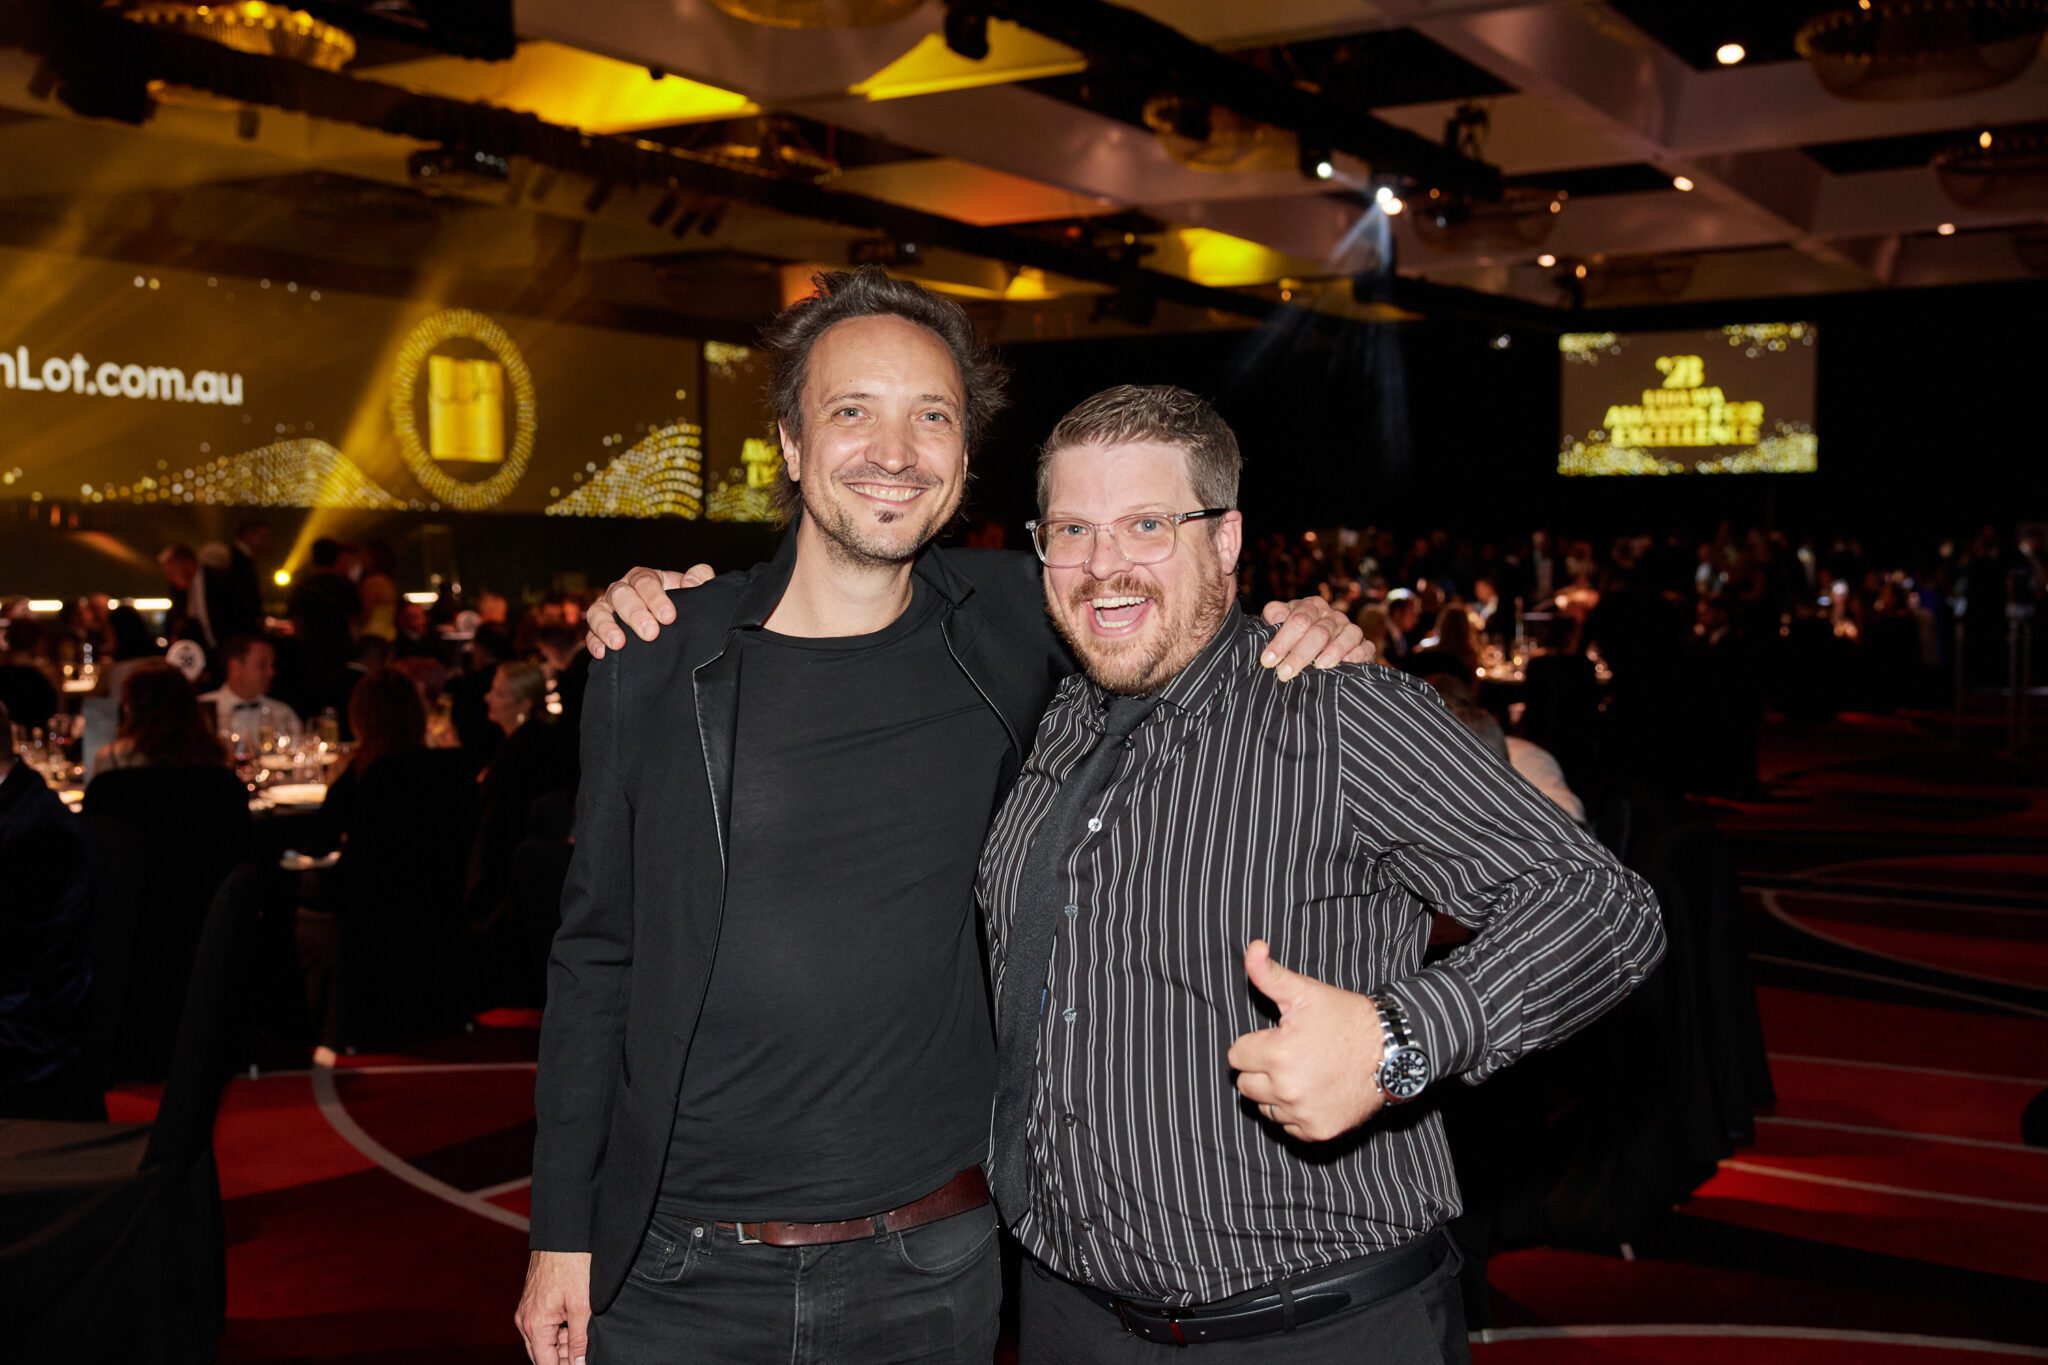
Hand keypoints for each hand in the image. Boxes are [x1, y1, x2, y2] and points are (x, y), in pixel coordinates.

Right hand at [515, 1249, 592, 1364]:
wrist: (563, 1235)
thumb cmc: (572, 1264)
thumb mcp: (582, 1305)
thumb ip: (579, 1339)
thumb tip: (578, 1363)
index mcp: (535, 1325)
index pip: (545, 1363)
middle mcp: (525, 1320)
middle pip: (541, 1354)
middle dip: (561, 1359)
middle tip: (582, 1358)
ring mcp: (526, 1310)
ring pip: (542, 1340)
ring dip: (561, 1345)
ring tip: (583, 1340)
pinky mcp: (532, 1302)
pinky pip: (542, 1326)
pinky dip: (557, 1331)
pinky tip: (575, 1327)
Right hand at [584, 564, 714, 657]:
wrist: (669, 626)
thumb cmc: (682, 605)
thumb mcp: (695, 591)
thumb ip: (700, 578)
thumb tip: (690, 581)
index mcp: (644, 578)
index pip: (645, 581)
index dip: (656, 598)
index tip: (669, 617)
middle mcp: (622, 589)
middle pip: (621, 594)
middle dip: (635, 613)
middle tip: (651, 633)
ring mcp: (607, 608)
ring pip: (598, 611)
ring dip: (607, 627)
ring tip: (619, 644)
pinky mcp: (598, 629)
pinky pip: (590, 633)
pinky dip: (594, 642)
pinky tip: (603, 653)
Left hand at [1226, 940, 1384, 1141]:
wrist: (1390, 1051)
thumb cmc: (1346, 1018)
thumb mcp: (1305, 991)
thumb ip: (1268, 973)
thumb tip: (1252, 947)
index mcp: (1277, 1053)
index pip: (1236, 1056)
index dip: (1254, 1044)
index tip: (1277, 1038)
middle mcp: (1287, 1088)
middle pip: (1245, 1084)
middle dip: (1261, 1069)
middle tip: (1290, 1055)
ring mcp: (1303, 1113)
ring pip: (1264, 1107)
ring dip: (1276, 1093)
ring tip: (1303, 1072)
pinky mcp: (1318, 1131)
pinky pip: (1288, 1126)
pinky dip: (1296, 1112)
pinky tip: (1315, 1091)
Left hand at [1258, 598, 1369, 680]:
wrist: (1312, 652)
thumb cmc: (1291, 638)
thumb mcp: (1277, 625)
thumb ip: (1274, 616)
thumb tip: (1277, 618)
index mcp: (1310, 606)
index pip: (1299, 619)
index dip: (1282, 641)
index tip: (1268, 661)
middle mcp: (1332, 615)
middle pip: (1320, 631)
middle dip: (1300, 654)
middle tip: (1285, 674)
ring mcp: (1349, 629)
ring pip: (1346, 635)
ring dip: (1333, 651)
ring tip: (1318, 667)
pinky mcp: (1364, 645)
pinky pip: (1365, 647)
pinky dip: (1357, 655)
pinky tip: (1345, 665)